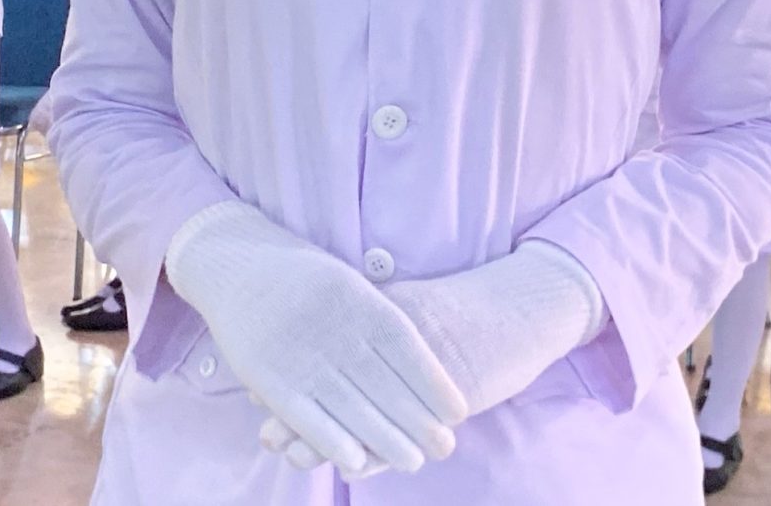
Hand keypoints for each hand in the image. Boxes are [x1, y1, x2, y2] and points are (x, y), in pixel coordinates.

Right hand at [164, 201, 465, 479]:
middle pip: (384, 383)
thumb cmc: (303, 276)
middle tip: (445, 447)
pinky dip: (332, 441)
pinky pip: (305, 416)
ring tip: (414, 462)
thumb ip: (377, 317)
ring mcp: (300, 355)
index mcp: (357, 302)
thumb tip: (420, 359)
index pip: (406, 350)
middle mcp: (333, 329)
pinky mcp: (269, 378)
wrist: (238, 263)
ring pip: (350, 406)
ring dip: (384, 439)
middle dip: (417, 420)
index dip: (433, 384)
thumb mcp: (346, 283)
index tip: (459, 412)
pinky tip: (357, 462)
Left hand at [262, 242, 601, 471]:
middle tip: (268, 435)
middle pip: (330, 384)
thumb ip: (367, 317)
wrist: (516, 310)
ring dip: (322, 439)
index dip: (284, 373)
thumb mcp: (405, 306)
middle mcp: (386, 347)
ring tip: (289, 453)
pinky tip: (348, 464)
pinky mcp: (438, 401)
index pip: (317, 348)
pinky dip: (369, 451)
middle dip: (293, 413)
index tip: (254, 391)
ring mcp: (412, 377)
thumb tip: (314, 331)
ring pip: (359, 415)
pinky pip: (398, 432)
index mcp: (376, 316)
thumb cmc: (457, 309)